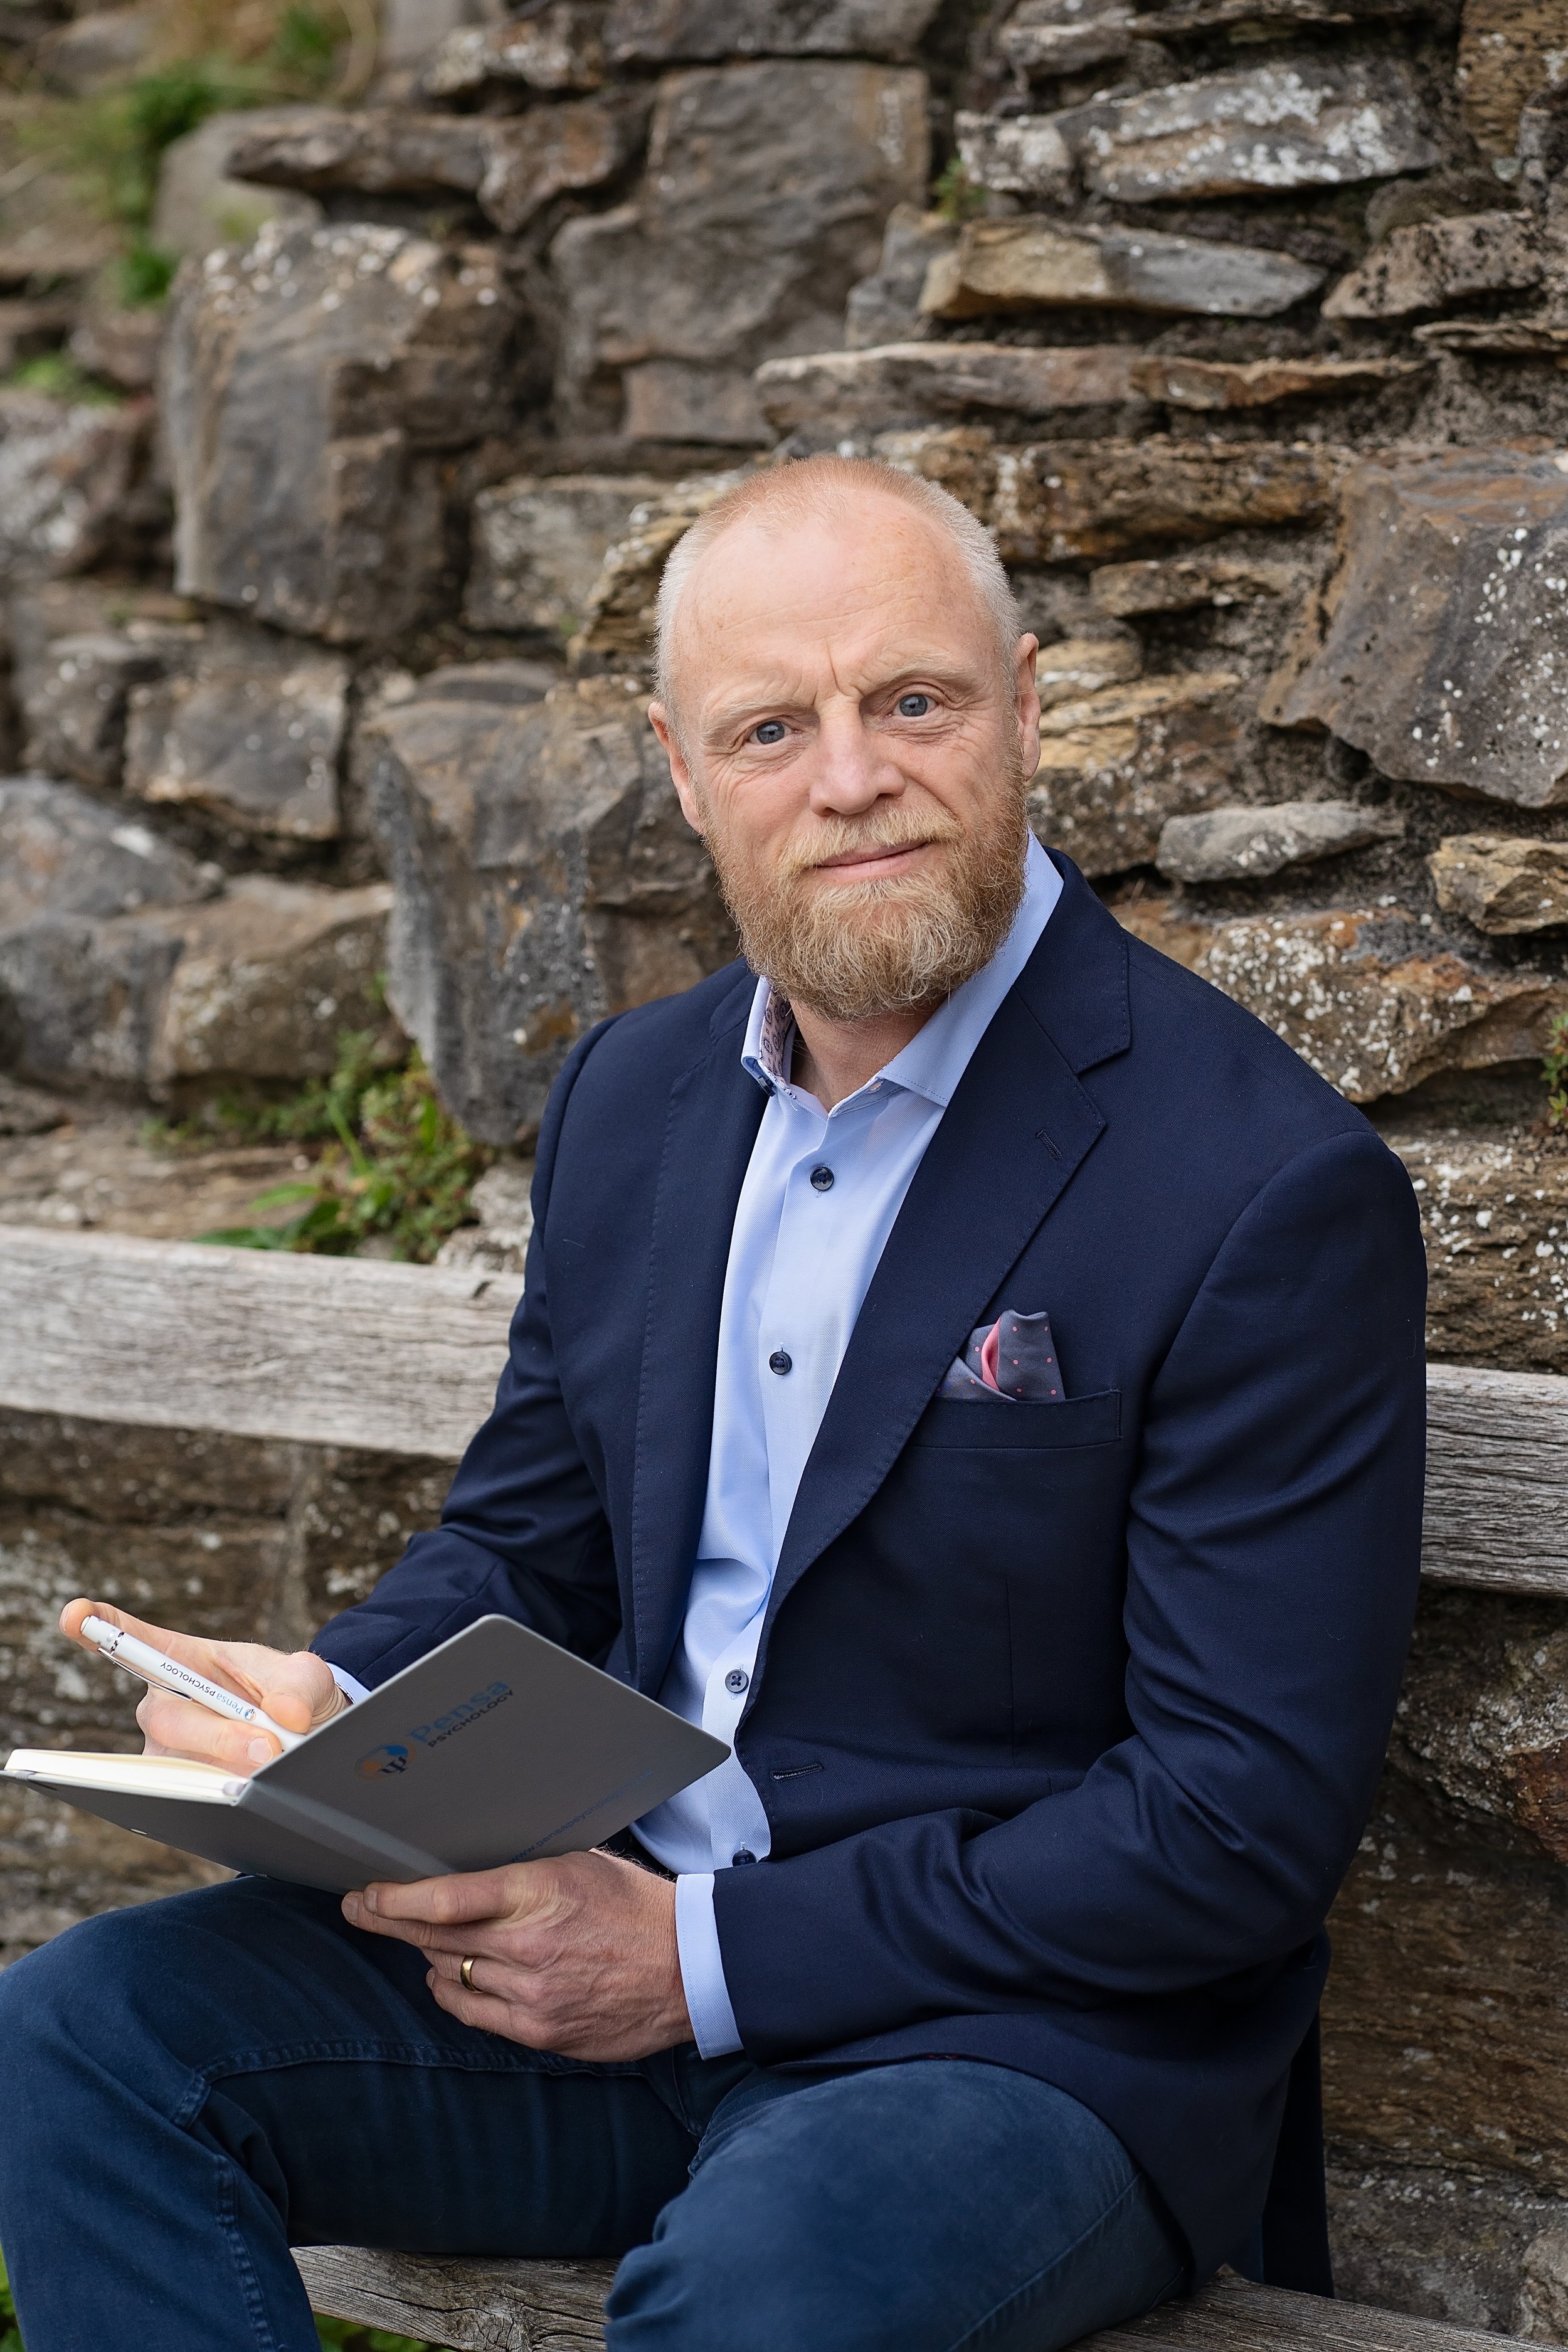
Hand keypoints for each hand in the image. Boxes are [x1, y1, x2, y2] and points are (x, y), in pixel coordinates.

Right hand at [59, 1598, 348, 1770]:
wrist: (308, 1740)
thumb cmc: (294, 1695)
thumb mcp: (308, 1676)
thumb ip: (300, 1684)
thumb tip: (285, 1715)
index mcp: (184, 1661)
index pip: (136, 1640)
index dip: (103, 1628)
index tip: (75, 1613)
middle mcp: (163, 1705)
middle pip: (167, 1719)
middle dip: (219, 1734)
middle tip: (269, 1747)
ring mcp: (164, 1752)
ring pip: (177, 1765)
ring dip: (228, 1768)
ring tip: (273, 1770)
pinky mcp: (174, 1792)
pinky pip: (188, 1799)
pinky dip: (224, 1798)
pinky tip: (250, 1799)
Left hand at [341, 1851, 691, 2061]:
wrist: (689, 1966)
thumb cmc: (636, 1906)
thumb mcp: (581, 1865)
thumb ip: (523, 1874)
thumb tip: (470, 1872)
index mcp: (539, 1892)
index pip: (446, 1897)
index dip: (396, 1898)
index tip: (367, 1894)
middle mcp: (529, 1945)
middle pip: (435, 1935)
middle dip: (389, 1920)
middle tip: (360, 1909)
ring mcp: (533, 1993)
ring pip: (452, 1971)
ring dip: (430, 1952)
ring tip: (417, 1935)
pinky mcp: (541, 2029)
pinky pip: (474, 2010)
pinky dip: (453, 1990)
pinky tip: (446, 1975)